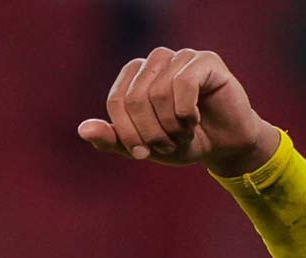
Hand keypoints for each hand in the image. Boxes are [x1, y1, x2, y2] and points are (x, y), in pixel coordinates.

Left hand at [77, 48, 279, 175]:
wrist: (223, 146)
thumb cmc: (181, 142)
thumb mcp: (141, 147)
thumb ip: (111, 139)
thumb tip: (82, 129)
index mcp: (133, 76)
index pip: (115, 101)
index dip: (126, 133)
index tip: (142, 153)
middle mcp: (154, 61)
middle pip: (135, 98)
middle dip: (149, 132)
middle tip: (167, 145)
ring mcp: (181, 57)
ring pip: (158, 93)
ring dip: (170, 126)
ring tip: (182, 134)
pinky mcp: (206, 60)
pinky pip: (183, 84)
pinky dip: (186, 112)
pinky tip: (195, 119)